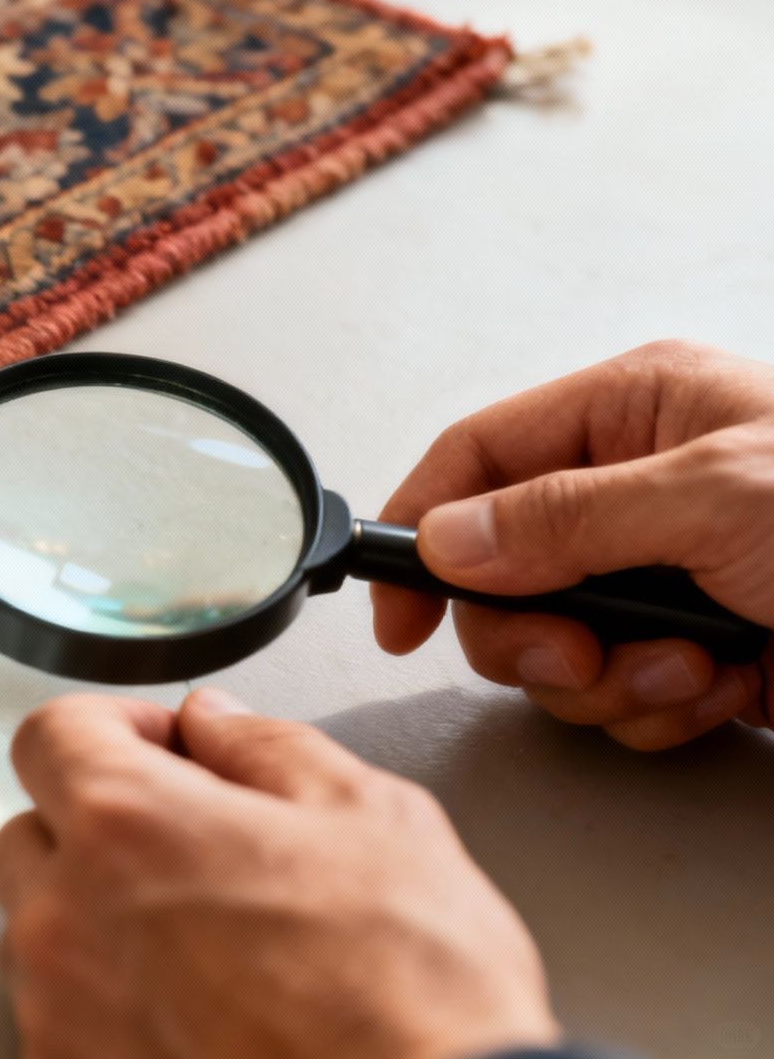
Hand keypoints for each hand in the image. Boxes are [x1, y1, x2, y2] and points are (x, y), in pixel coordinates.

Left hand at [0, 690, 555, 1058]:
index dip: (112, 727)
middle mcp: (66, 918)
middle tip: (191, 851)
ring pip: (41, 936)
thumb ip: (267, 749)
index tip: (162, 748)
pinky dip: (108, 1009)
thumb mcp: (370, 819)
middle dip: (97, 828)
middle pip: (31, 836)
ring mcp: (59, 1013)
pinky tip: (199, 1017)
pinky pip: (61, 1021)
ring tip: (207, 950)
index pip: (50, 735)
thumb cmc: (413, 992)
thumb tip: (215, 722)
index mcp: (127, 824)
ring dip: (99, 924)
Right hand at [374, 340, 773, 749]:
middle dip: (536, 634)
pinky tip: (725, 690)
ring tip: (691, 672)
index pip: (478, 457)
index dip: (420, 529)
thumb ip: (562, 518)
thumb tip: (446, 537)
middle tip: (582, 657)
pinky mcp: (702, 645)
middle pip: (503, 572)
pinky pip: (622, 692)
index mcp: (635, 413)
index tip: (398, 613)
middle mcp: (640, 490)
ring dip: (610, 681)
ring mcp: (670, 572)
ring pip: (557, 644)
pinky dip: (662, 709)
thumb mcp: (711, 500)